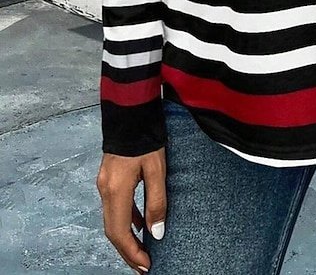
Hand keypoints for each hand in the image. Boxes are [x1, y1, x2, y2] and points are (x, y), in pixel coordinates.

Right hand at [96, 148, 166, 272]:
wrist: (131, 111)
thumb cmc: (147, 137)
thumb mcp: (157, 169)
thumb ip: (157, 202)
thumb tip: (156, 233)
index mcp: (116, 190)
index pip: (119, 232)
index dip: (132, 252)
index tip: (146, 266)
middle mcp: (105, 190)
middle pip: (113, 230)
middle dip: (128, 251)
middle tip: (144, 267)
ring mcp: (104, 183)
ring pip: (112, 219)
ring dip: (126, 237)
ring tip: (143, 251)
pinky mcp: (109, 177)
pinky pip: (115, 206)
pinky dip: (126, 219)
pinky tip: (140, 224)